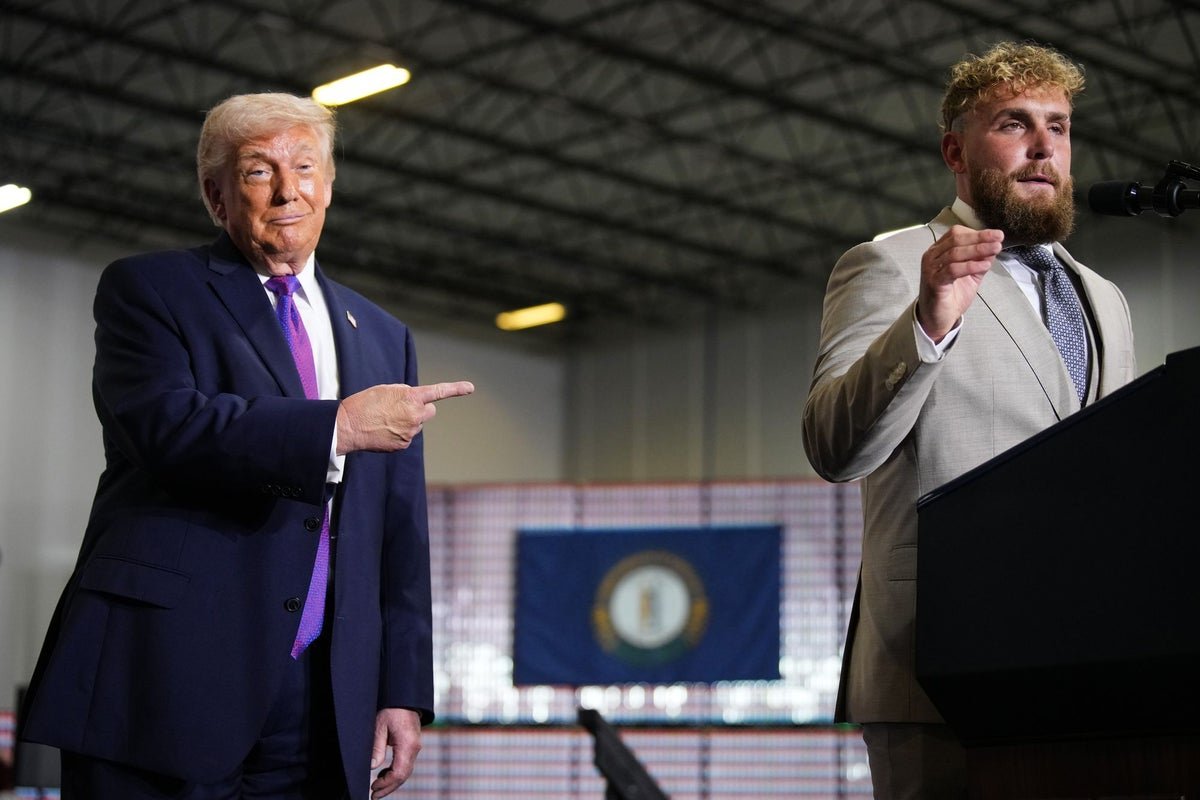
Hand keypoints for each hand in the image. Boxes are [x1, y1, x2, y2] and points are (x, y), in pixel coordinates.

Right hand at [336, 381, 474, 453]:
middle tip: (403, 408)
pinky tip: (384, 430)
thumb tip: (416, 401)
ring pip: (417, 424)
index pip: (438, 391)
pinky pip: (408, 436)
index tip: (471, 388)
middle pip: (430, 410)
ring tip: (386, 419)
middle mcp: (415, 415)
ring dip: (408, 421)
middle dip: (421, 409)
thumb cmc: (365, 403)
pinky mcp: (404, 444)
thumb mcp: (387, 390)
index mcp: (411, 398)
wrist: (349, 426)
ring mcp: (411, 432)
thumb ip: (406, 394)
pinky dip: (399, 433)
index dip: (456, 389)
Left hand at [369, 707, 421, 798]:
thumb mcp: (379, 727)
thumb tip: (372, 767)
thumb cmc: (392, 710)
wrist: (405, 698)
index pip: (399, 773)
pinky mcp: (412, 746)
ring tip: (376, 787)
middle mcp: (414, 749)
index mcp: (407, 745)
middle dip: (389, 787)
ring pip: (405, 772)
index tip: (373, 787)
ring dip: (392, 782)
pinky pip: (406, 764)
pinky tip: (383, 774)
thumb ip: (376, 748)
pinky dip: (395, 773)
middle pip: (403, 776)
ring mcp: (415, 748)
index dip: (386, 784)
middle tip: (374, 795)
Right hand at [916, 225, 1003, 342]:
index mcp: (939, 250)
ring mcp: (931, 269)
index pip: (957, 234)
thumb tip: (994, 246)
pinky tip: (984, 265)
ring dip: (978, 250)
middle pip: (956, 240)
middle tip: (998, 239)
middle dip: (980, 238)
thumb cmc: (951, 295)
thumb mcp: (970, 274)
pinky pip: (953, 270)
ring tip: (995, 249)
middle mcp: (932, 256)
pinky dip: (970, 266)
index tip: (997, 235)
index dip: (978, 233)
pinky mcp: (934, 282)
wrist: (937, 318)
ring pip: (955, 253)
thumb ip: (980, 260)